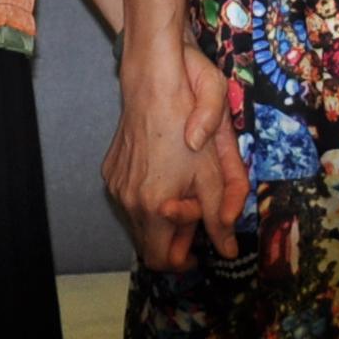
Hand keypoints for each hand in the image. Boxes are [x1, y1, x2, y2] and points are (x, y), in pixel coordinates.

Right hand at [103, 45, 247, 269]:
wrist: (154, 78)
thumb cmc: (189, 119)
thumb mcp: (214, 168)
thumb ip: (220, 214)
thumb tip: (229, 249)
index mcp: (153, 205)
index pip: (162, 260)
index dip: (184, 258)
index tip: (201, 243)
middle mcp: (127, 200)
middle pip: (149, 244)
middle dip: (175, 236)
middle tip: (197, 209)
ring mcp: (115, 184)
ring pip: (138, 222)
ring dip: (161, 217)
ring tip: (182, 186)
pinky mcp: (110, 169)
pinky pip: (128, 199)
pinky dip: (146, 198)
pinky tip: (164, 172)